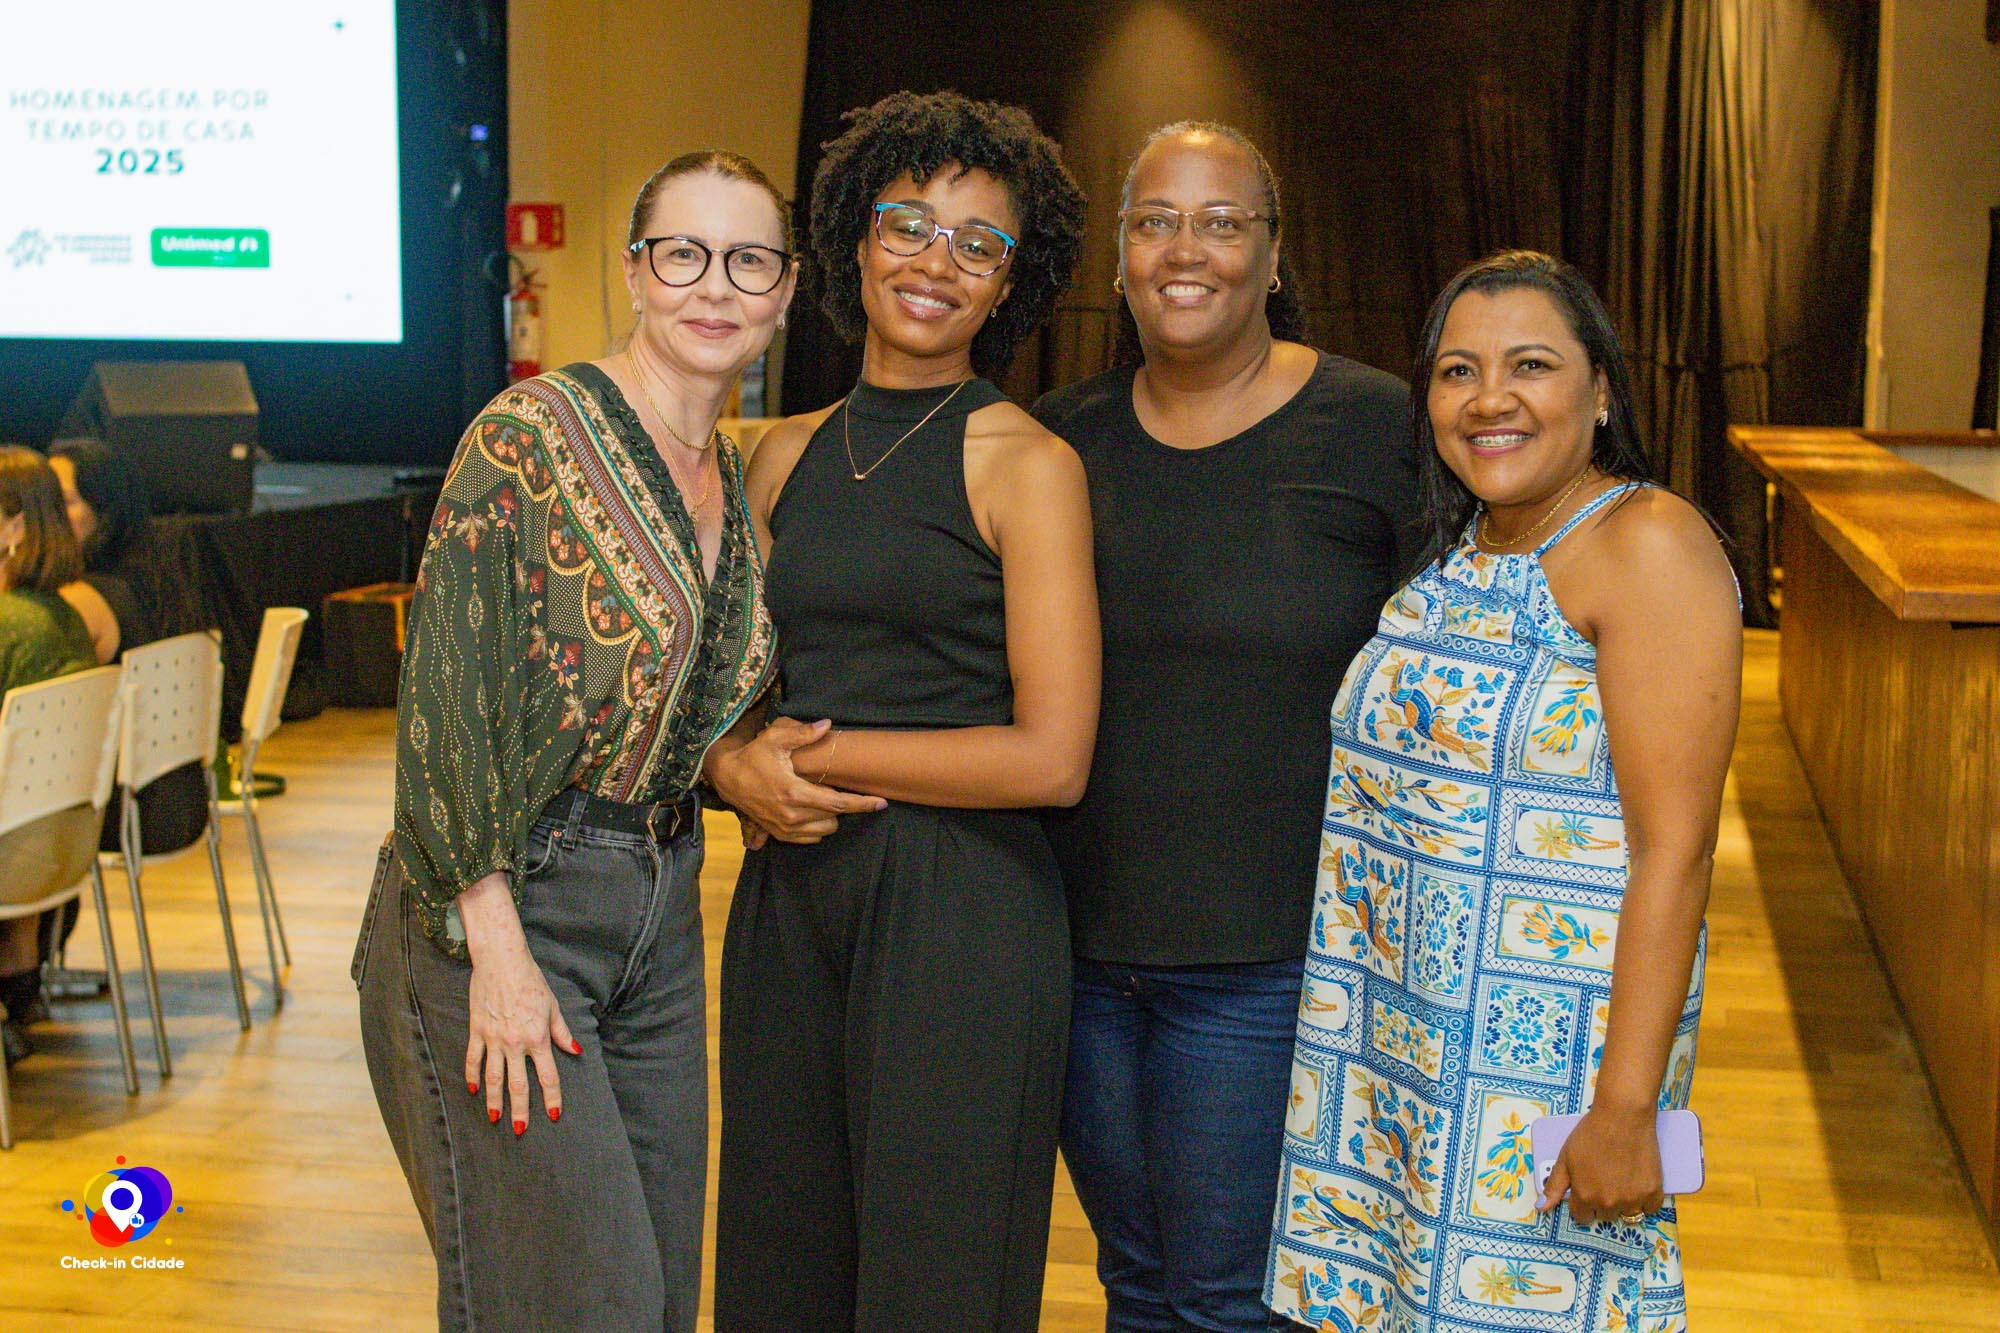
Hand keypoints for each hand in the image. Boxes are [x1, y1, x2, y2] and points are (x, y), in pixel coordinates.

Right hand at [457, 873, 578, 1135]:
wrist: (501, 961)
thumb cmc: (531, 981)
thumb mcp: (553, 1006)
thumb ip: (562, 1033)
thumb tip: (576, 1052)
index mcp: (537, 1037)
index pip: (547, 1075)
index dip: (551, 1097)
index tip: (553, 1114)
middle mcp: (515, 1043)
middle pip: (518, 1084)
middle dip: (520, 1110)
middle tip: (520, 1130)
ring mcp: (493, 1039)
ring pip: (493, 1078)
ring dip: (494, 1101)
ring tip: (495, 1119)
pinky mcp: (476, 1031)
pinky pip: (472, 1059)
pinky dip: (472, 1076)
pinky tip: (473, 1091)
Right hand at [707, 717, 884, 843]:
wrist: (727, 778)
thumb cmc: (753, 755)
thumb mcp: (775, 738)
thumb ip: (803, 733)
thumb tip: (827, 724)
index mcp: (794, 792)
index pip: (838, 803)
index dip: (862, 803)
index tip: (882, 802)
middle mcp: (791, 815)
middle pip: (835, 818)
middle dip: (841, 804)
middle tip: (834, 786)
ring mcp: (785, 828)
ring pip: (825, 831)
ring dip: (829, 816)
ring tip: (821, 797)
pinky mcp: (779, 835)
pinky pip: (810, 838)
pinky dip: (816, 826)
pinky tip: (811, 809)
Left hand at [1537, 1104, 1662, 1224]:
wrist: (1622, 1116)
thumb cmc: (1590, 1134)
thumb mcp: (1565, 1157)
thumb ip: (1554, 1185)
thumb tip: (1542, 1208)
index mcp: (1585, 1196)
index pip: (1582, 1217)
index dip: (1583, 1206)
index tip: (1588, 1194)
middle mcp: (1609, 1203)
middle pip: (1606, 1215)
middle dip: (1604, 1202)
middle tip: (1607, 1180)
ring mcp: (1633, 1199)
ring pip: (1628, 1214)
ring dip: (1625, 1203)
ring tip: (1623, 1180)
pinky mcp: (1653, 1192)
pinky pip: (1650, 1208)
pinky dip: (1646, 1200)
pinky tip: (1639, 1183)